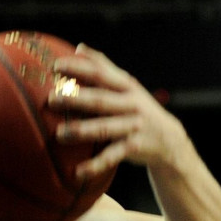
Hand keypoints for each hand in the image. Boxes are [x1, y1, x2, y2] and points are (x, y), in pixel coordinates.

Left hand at [48, 44, 188, 179]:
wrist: (169, 138)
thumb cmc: (136, 107)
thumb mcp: (125, 85)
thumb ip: (104, 68)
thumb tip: (79, 47)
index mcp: (125, 85)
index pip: (101, 73)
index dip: (79, 68)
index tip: (55, 65)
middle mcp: (131, 103)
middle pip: (101, 100)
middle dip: (76, 99)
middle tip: (51, 99)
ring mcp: (133, 126)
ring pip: (105, 129)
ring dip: (82, 131)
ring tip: (58, 134)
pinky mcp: (134, 147)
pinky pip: (112, 157)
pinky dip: (95, 166)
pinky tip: (77, 173)